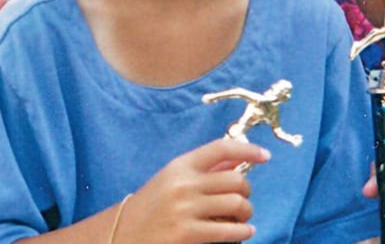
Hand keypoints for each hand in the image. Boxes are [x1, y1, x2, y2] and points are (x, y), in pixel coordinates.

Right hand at [115, 139, 271, 242]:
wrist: (119, 236)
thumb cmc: (151, 207)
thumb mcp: (172, 180)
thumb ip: (203, 170)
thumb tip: (236, 162)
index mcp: (180, 166)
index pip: (221, 148)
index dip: (248, 150)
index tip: (265, 156)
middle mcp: (183, 184)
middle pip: (235, 179)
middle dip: (246, 191)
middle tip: (244, 199)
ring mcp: (184, 210)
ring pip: (236, 204)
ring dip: (246, 213)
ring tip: (243, 218)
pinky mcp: (186, 235)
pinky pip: (228, 230)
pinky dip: (242, 232)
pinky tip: (243, 232)